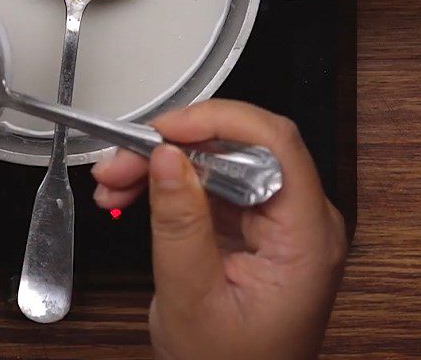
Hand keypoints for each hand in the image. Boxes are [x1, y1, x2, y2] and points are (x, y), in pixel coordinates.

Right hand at [92, 100, 346, 359]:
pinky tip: (130, 193)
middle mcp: (299, 219)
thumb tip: (167, 156)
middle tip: (121, 161)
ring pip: (217, 158)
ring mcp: (276, 219)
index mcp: (306, 237)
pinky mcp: (251, 221)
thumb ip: (179, 223)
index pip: (276, 144)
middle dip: (173, 146)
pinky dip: (166, 183)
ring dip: (160, 163)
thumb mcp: (191, 299)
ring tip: (114, 182)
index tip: (166, 129)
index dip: (219, 121)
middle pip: (239, 146)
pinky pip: (207, 181)